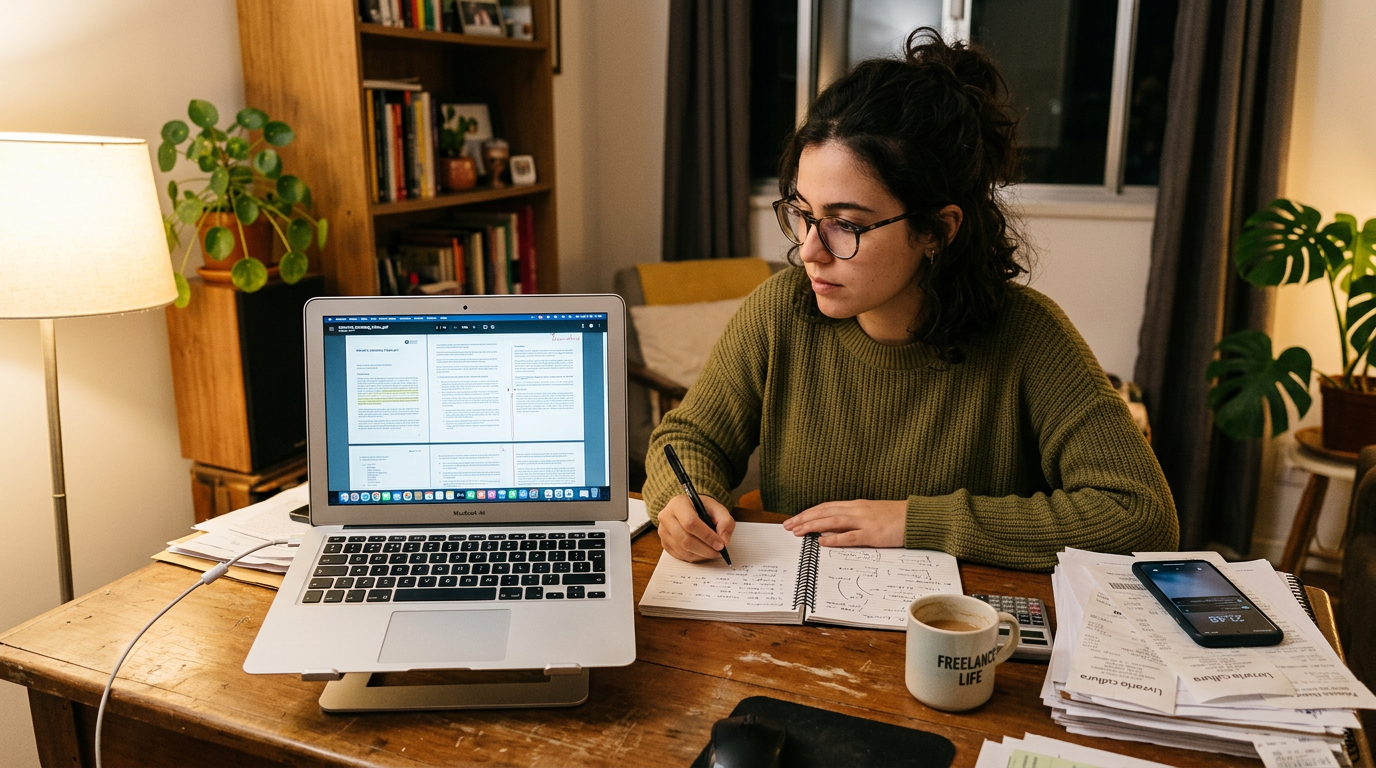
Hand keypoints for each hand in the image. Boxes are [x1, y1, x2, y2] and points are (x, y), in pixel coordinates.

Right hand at [658, 494, 734, 562]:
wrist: (690, 510)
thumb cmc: (703, 509)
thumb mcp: (718, 510)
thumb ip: (725, 522)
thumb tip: (723, 541)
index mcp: (678, 503)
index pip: (690, 522)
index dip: (707, 536)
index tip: (720, 544)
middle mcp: (666, 516)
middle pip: (684, 539)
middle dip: (705, 549)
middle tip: (718, 552)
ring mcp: (663, 531)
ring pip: (683, 550)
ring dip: (701, 555)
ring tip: (712, 552)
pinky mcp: (664, 543)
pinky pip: (679, 555)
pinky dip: (694, 557)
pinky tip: (702, 552)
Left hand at [782, 499, 906, 547]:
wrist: (918, 517)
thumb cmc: (897, 518)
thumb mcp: (871, 516)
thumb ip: (852, 522)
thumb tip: (830, 530)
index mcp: (857, 505)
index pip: (826, 507)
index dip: (809, 513)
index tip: (795, 519)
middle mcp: (857, 510)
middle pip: (825, 511)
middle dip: (804, 518)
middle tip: (788, 525)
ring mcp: (865, 521)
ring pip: (832, 521)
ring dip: (813, 525)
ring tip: (798, 531)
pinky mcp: (873, 533)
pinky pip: (850, 536)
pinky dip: (834, 538)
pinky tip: (822, 541)